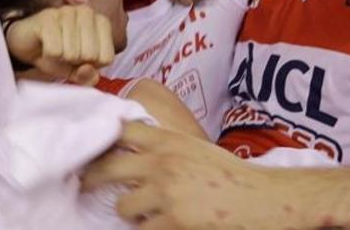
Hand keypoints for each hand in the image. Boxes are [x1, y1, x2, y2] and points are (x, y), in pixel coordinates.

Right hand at [5, 5, 114, 85]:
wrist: (27, 43)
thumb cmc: (57, 53)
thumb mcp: (76, 70)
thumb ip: (88, 75)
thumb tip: (90, 72)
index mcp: (101, 22)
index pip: (107, 58)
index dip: (91, 66)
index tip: (80, 58)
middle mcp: (87, 12)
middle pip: (91, 55)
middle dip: (75, 62)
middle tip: (64, 53)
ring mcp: (67, 12)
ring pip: (73, 53)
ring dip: (60, 58)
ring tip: (55, 48)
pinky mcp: (48, 17)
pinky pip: (55, 50)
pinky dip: (48, 55)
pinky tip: (45, 45)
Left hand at [82, 121, 278, 228]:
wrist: (264, 199)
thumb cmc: (233, 176)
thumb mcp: (196, 148)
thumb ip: (166, 147)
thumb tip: (132, 152)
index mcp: (170, 140)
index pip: (121, 130)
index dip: (103, 138)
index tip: (91, 149)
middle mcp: (163, 161)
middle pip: (107, 167)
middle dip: (92, 179)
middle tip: (84, 185)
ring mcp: (166, 192)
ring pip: (122, 206)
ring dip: (129, 213)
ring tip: (142, 214)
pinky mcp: (174, 221)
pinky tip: (163, 226)